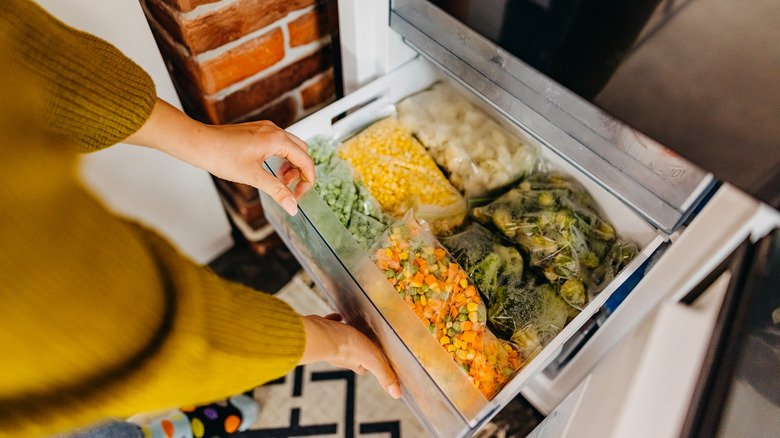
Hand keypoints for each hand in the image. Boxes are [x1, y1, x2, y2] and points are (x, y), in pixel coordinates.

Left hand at [125, 98, 313, 215]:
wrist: (199, 144)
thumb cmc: (221, 156)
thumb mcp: (253, 177)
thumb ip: (277, 191)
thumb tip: (292, 206)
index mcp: (277, 139)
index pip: (305, 159)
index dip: (308, 179)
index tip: (301, 194)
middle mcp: (274, 130)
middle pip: (301, 151)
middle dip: (300, 171)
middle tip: (290, 188)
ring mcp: (265, 129)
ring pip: (290, 146)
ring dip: (290, 165)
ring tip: (278, 181)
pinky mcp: (257, 131)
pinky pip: (277, 143)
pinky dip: (280, 157)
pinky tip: (268, 170)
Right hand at [300, 314, 401, 398]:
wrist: (319, 333)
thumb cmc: (345, 346)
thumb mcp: (372, 360)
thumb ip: (384, 375)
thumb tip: (396, 394)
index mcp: (355, 362)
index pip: (364, 367)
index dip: (371, 364)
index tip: (377, 359)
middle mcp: (341, 354)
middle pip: (352, 353)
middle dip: (359, 347)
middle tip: (367, 338)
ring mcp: (331, 342)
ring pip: (341, 339)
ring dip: (347, 334)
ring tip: (354, 325)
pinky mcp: (323, 330)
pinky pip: (330, 326)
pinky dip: (335, 322)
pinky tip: (339, 316)